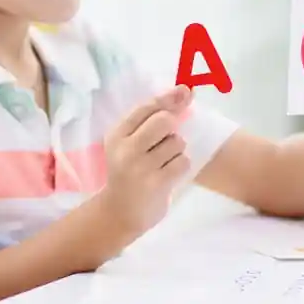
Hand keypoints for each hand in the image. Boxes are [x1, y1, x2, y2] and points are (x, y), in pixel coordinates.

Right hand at [101, 85, 192, 234]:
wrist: (120, 212)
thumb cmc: (130, 170)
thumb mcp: (131, 142)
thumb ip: (153, 117)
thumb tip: (185, 91)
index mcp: (117, 134)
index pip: (146, 107)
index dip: (169, 97)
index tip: (185, 91)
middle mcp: (126, 149)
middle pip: (165, 121)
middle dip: (172, 127)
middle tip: (164, 141)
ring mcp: (141, 168)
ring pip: (177, 142)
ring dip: (176, 151)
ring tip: (162, 163)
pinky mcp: (156, 184)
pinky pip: (183, 162)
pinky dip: (180, 166)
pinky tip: (167, 174)